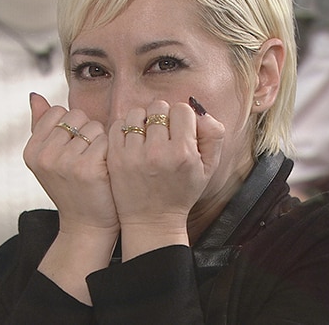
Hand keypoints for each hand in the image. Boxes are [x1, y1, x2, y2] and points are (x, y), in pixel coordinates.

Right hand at [24, 93, 117, 236]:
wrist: (87, 225)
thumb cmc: (72, 187)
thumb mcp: (49, 158)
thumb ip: (41, 125)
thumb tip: (34, 95)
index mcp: (31, 150)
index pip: (58, 112)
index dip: (73, 126)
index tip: (74, 149)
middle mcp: (43, 156)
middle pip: (77, 116)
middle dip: (88, 132)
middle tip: (87, 158)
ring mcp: (64, 162)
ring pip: (94, 127)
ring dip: (102, 142)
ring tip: (97, 165)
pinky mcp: (87, 168)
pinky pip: (107, 140)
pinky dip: (111, 152)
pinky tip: (107, 170)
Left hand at [106, 98, 223, 258]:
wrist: (152, 221)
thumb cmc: (182, 192)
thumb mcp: (209, 168)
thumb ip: (213, 135)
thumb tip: (199, 110)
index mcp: (183, 153)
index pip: (182, 109)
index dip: (183, 118)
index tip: (180, 131)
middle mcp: (157, 152)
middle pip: (158, 107)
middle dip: (163, 117)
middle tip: (164, 133)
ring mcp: (133, 155)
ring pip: (137, 113)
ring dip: (143, 120)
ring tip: (147, 136)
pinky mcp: (115, 158)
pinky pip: (118, 125)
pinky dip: (126, 128)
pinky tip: (133, 141)